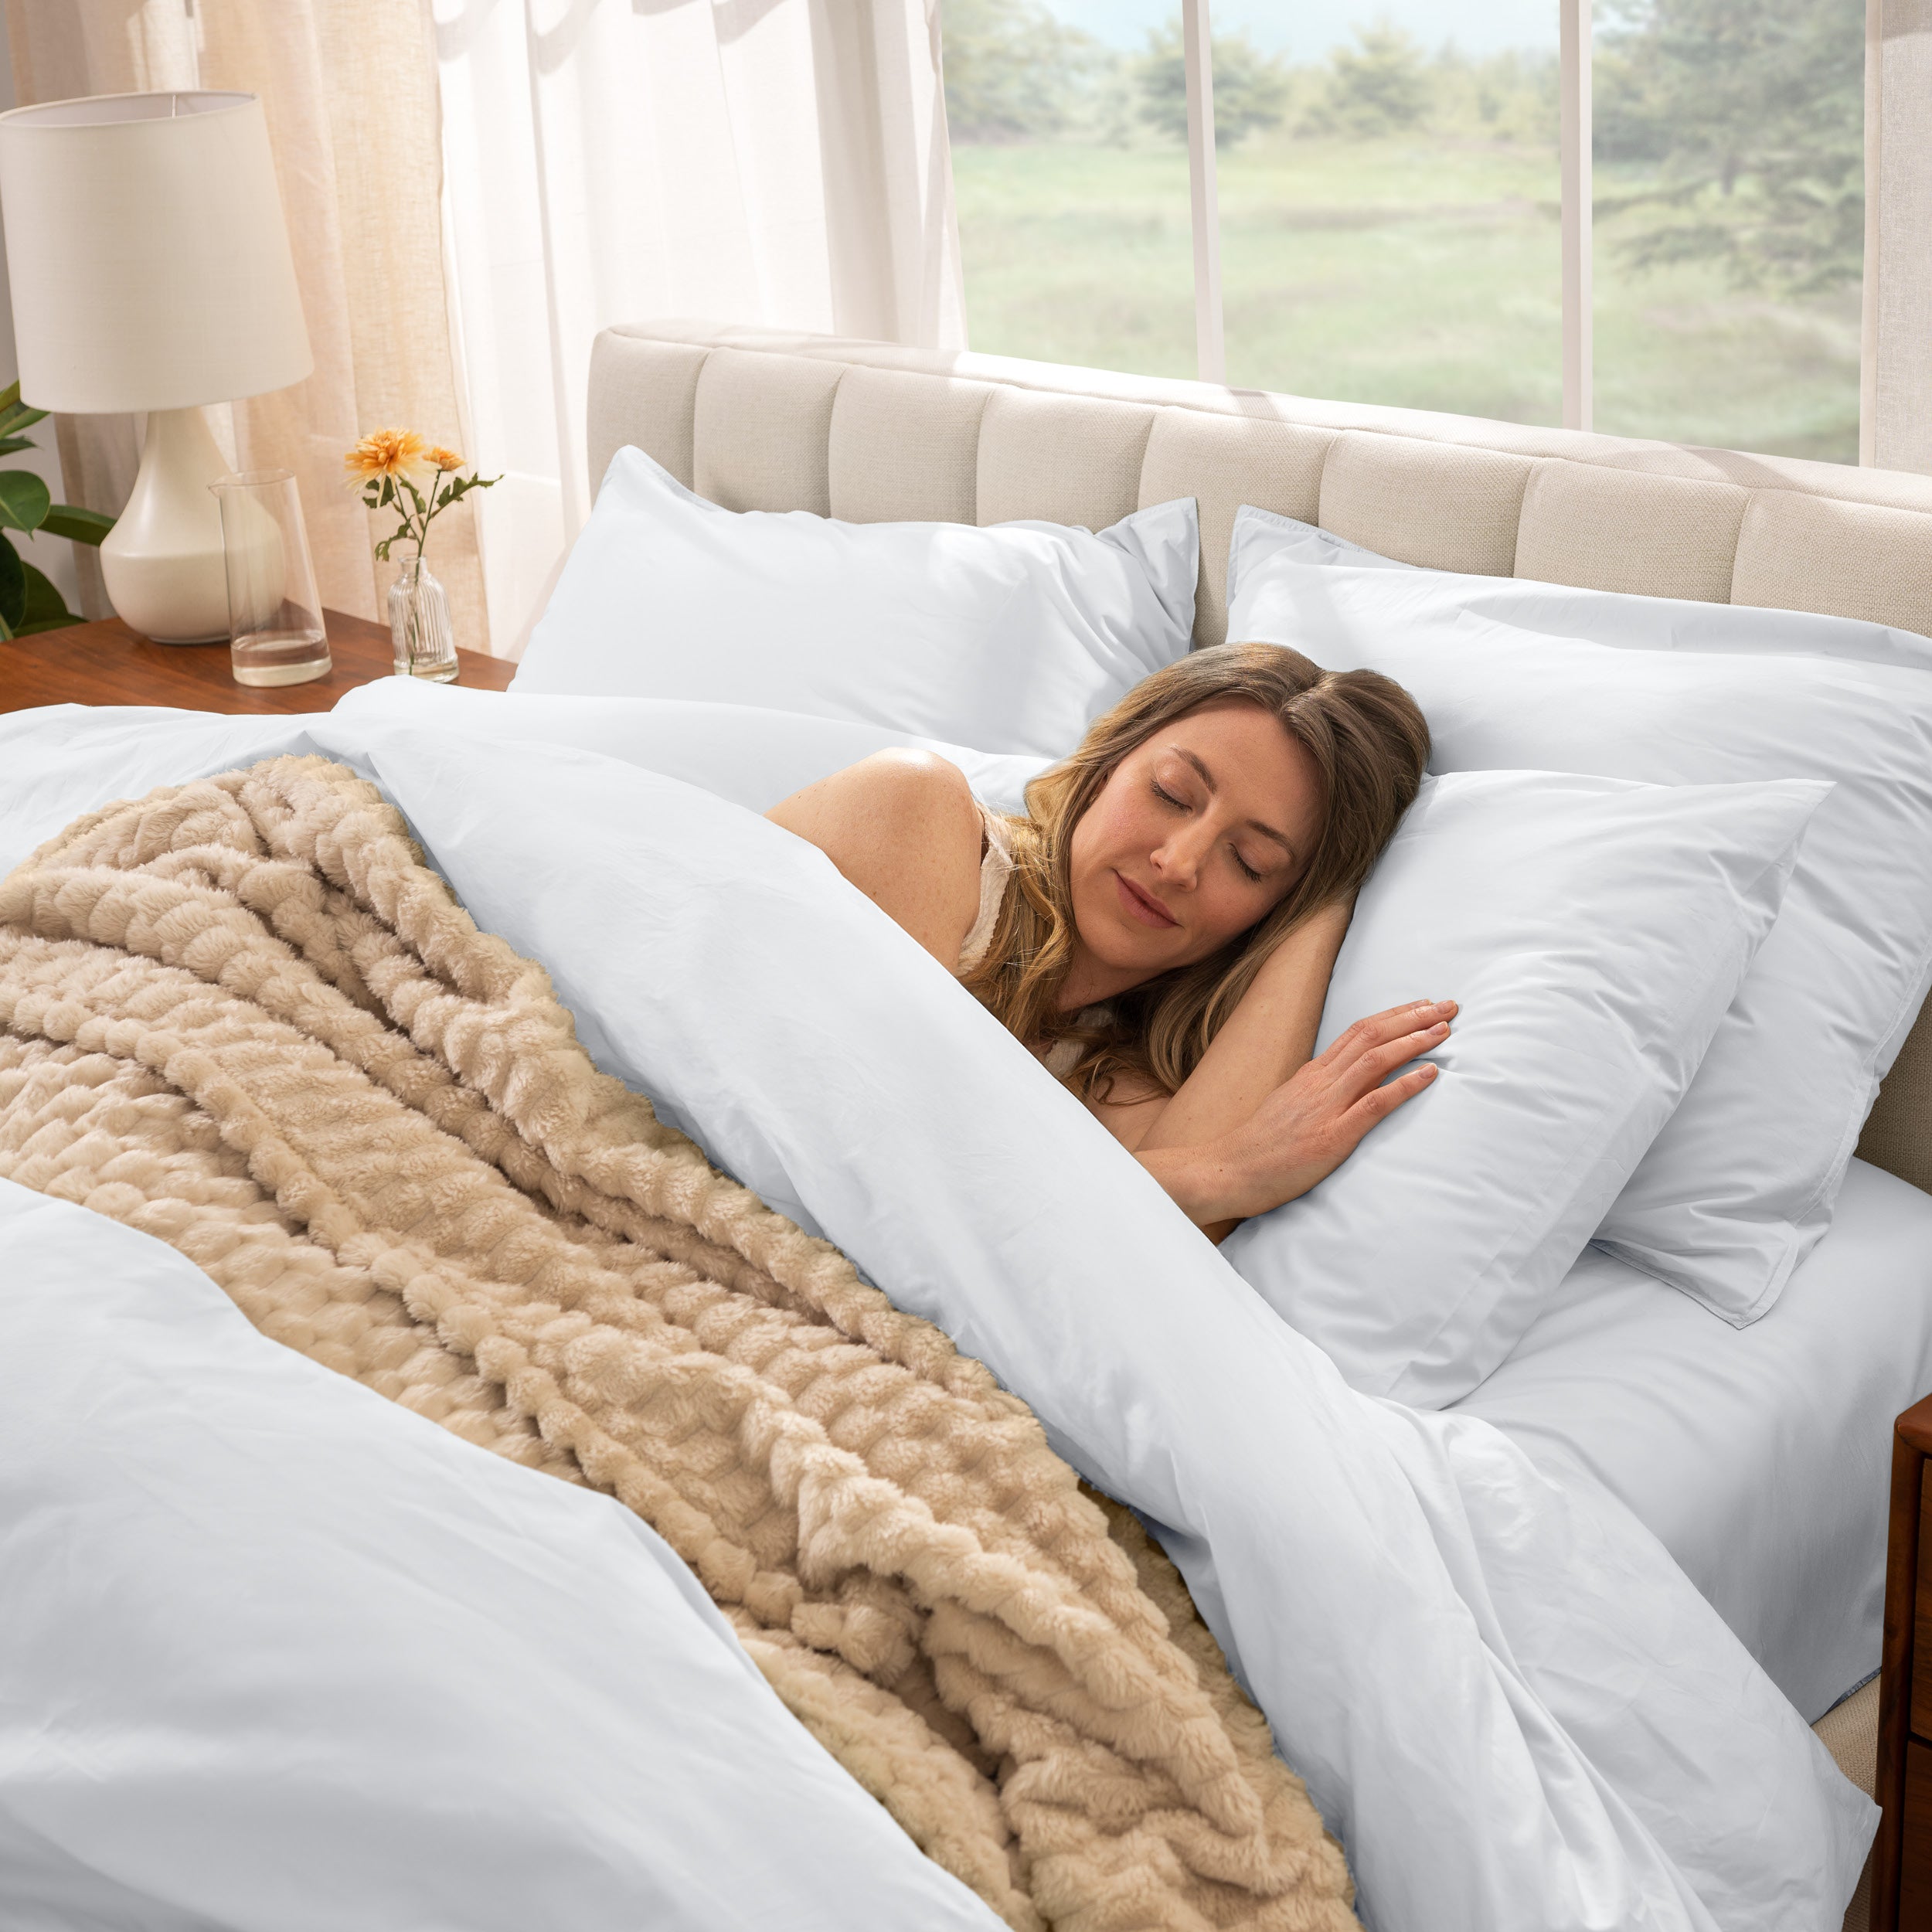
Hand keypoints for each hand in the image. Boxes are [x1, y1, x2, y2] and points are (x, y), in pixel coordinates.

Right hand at [1142, 999, 1453, 1230]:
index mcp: (1310, 1074)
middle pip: (1371, 1036)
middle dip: (1413, 1017)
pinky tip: (1430, 1073)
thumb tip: (1340, 1082)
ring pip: (1375, 1060)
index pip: (1358, 1032)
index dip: (1394, 1016)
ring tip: (1445, 1031)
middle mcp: (1319, 1082)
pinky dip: (1405, 1084)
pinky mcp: (1333, 1136)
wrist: (1226, 1171)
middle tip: (1448, 1007)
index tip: (1422, 1006)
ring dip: (1414, 1041)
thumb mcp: (1287, 1107)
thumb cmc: (1258, 1147)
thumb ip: (1314, 1092)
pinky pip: (1375, 1103)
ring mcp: (1326, 1107)